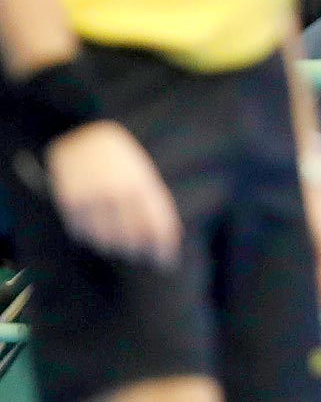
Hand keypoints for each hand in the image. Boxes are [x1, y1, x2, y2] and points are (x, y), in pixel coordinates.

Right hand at [43, 121, 181, 267]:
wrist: (86, 138)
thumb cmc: (125, 161)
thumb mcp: (146, 175)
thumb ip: (158, 204)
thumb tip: (171, 240)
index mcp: (143, 184)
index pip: (158, 227)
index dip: (164, 250)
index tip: (165, 263)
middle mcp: (118, 192)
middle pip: (132, 240)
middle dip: (138, 251)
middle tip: (138, 253)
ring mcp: (92, 196)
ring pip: (105, 241)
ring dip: (112, 245)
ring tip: (115, 240)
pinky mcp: (69, 200)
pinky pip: (81, 233)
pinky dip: (89, 236)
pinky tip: (94, 227)